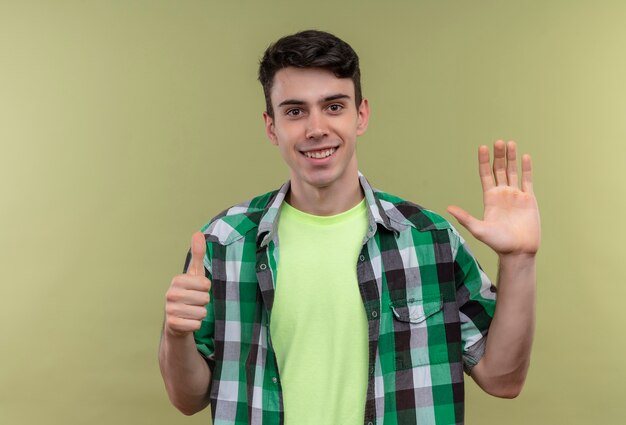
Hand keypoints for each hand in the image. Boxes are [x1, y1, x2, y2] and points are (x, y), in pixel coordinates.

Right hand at [164, 232, 211, 336]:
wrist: (176, 320)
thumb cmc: (189, 293)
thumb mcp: (194, 274)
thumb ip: (198, 254)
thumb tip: (198, 233)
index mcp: (177, 280)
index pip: (206, 285)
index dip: (205, 289)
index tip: (196, 290)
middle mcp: (170, 294)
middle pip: (205, 299)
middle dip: (203, 302)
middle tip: (193, 302)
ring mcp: (170, 310)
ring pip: (202, 312)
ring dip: (200, 314)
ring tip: (190, 311)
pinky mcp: (173, 325)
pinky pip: (197, 325)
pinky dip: (196, 325)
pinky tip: (187, 321)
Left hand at [447, 140, 540, 255]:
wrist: (518, 251)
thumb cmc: (498, 243)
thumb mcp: (479, 229)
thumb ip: (465, 218)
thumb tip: (448, 208)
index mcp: (489, 198)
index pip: (485, 175)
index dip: (484, 161)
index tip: (482, 147)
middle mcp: (502, 194)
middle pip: (499, 170)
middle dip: (498, 156)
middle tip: (498, 141)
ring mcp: (516, 195)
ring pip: (513, 172)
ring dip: (511, 158)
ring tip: (510, 143)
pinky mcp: (529, 200)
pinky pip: (527, 180)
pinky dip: (526, 168)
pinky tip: (525, 156)